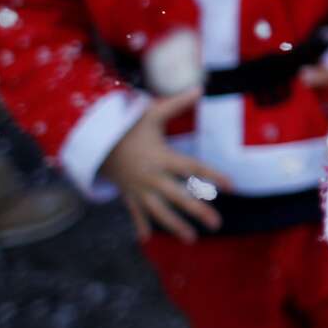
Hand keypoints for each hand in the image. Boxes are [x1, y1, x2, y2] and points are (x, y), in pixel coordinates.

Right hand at [100, 89, 233, 243]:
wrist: (95, 140)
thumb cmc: (128, 126)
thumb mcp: (151, 113)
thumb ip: (177, 103)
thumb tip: (200, 88)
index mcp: (162, 157)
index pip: (193, 169)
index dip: (214, 176)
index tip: (233, 186)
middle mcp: (152, 176)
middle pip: (179, 197)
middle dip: (198, 211)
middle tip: (217, 224)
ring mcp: (139, 189)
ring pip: (158, 212)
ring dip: (175, 226)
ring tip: (191, 239)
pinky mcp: (128, 194)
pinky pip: (134, 213)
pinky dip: (139, 225)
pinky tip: (146, 240)